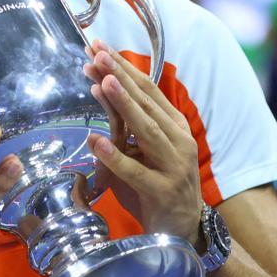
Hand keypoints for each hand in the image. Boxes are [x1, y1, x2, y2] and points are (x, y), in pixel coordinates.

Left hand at [83, 39, 202, 245]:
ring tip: (103, 82)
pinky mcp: (161, 191)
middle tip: (96, 53)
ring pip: (145, 130)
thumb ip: (124, 120)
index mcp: (174, 126)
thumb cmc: (157, 183)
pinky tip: (94, 141)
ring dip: (123, 105)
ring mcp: (172, 166)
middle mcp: (177, 140)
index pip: (147, 89)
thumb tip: (100, 83)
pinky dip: (114, 156)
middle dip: (120, 75)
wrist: (181, 230)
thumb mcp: (141, 147)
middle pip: (146, 103)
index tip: (99, 46)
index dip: (123, 67)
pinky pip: (135, 171)